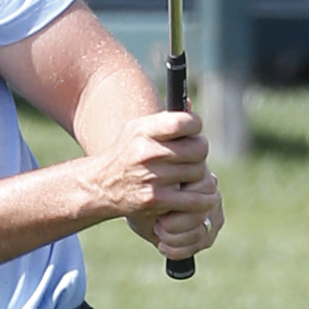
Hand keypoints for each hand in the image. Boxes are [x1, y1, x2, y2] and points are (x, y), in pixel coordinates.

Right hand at [76, 107, 223, 257]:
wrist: (101, 186)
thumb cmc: (127, 153)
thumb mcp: (137, 129)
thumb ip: (164, 119)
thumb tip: (190, 106)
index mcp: (143, 131)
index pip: (181, 123)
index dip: (195, 124)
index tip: (195, 129)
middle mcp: (146, 153)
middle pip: (197, 149)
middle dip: (200, 151)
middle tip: (195, 154)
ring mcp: (152, 179)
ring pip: (199, 173)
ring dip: (201, 175)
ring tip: (192, 174)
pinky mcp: (157, 201)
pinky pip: (196, 200)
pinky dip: (206, 199)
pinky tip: (206, 196)